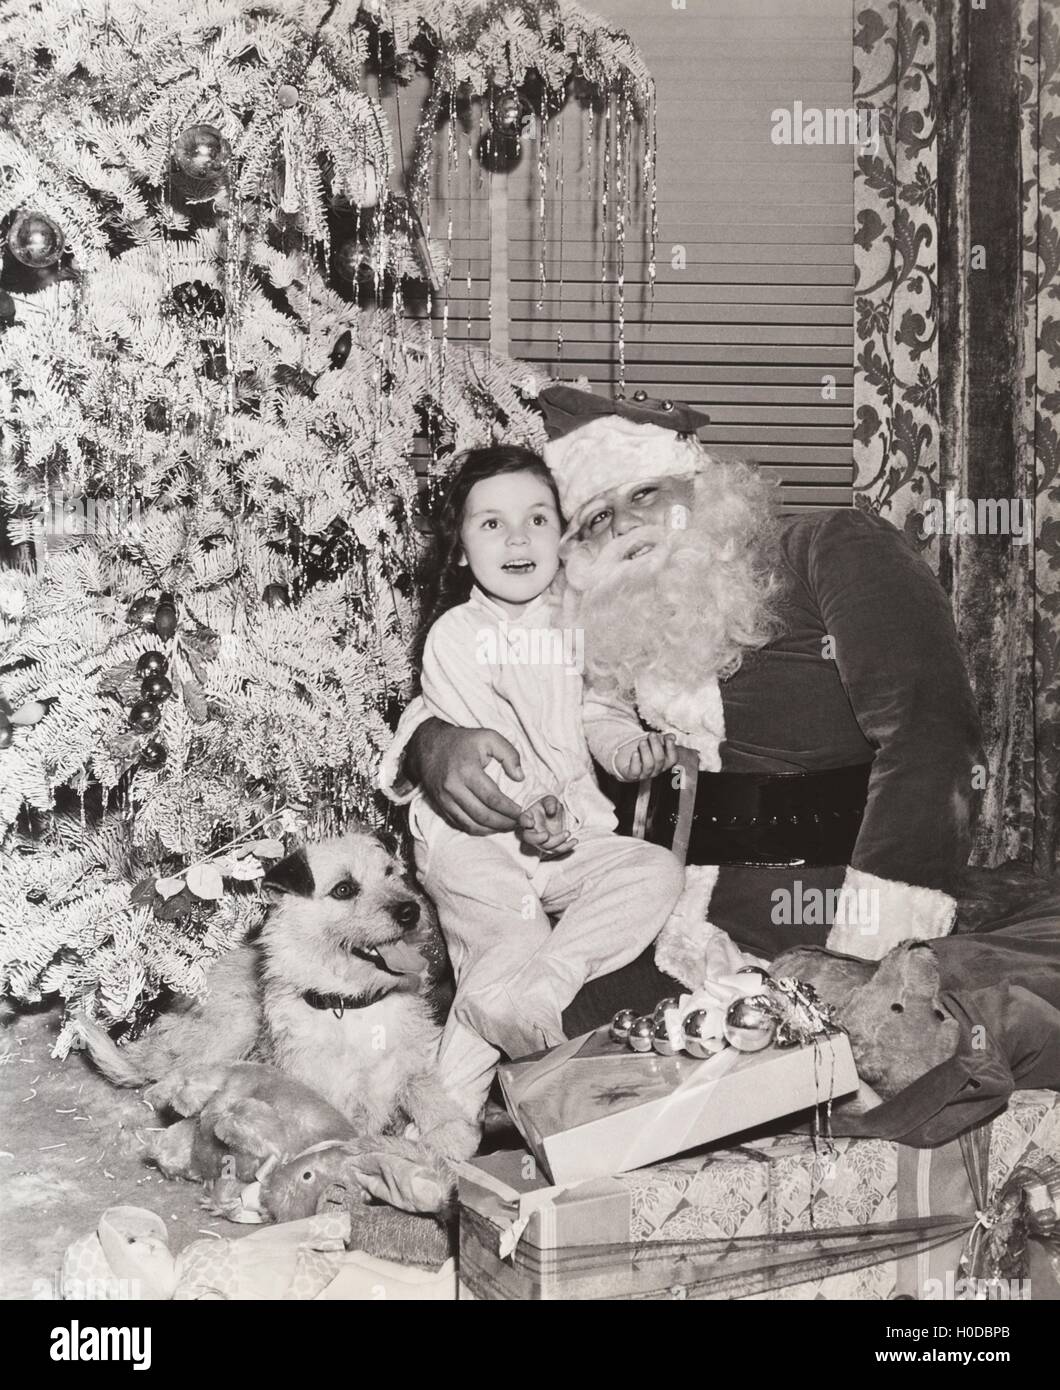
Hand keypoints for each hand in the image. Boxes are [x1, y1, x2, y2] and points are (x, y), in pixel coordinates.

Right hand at [406, 718, 523, 834]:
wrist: (428, 744)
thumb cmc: (461, 741)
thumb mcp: (488, 737)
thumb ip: (509, 754)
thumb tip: (520, 776)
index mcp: (467, 771)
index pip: (492, 798)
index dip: (509, 809)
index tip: (522, 812)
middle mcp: (453, 788)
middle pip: (482, 815)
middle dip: (504, 823)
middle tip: (520, 823)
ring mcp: (444, 799)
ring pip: (471, 824)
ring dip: (492, 830)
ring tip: (508, 826)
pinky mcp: (440, 805)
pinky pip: (459, 824)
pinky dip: (477, 829)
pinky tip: (490, 826)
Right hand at [516, 795, 577, 857]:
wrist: (555, 813)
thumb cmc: (549, 805)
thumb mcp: (550, 800)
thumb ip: (550, 803)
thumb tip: (551, 811)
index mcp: (528, 817)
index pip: (522, 819)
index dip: (525, 822)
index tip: (531, 822)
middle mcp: (531, 830)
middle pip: (529, 838)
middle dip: (537, 839)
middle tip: (546, 835)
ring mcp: (540, 840)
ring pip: (545, 846)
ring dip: (557, 842)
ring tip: (568, 833)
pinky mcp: (551, 845)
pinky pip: (557, 849)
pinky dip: (566, 847)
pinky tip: (574, 841)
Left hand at [612, 732, 678, 782]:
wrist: (625, 761)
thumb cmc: (643, 752)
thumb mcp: (655, 743)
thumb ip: (665, 739)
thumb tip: (672, 737)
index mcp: (664, 763)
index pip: (672, 759)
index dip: (672, 749)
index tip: (668, 739)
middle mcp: (656, 770)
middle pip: (660, 760)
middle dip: (656, 745)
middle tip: (651, 735)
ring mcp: (645, 774)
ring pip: (649, 765)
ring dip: (646, 751)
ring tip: (642, 742)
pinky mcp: (633, 776)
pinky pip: (635, 771)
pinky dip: (635, 762)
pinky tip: (635, 753)